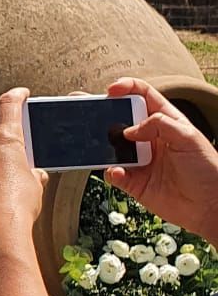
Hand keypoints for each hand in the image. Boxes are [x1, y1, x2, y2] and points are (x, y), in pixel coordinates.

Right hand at [103, 77, 217, 240]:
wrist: (210, 206)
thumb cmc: (207, 169)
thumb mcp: (188, 137)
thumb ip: (159, 124)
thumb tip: (128, 130)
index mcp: (165, 121)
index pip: (143, 96)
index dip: (126, 88)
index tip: (111, 90)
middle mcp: (150, 139)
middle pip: (121, 119)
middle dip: (104, 114)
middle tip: (89, 112)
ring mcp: (141, 161)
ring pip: (113, 147)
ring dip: (103, 145)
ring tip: (97, 144)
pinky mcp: (135, 183)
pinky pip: (115, 174)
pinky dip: (111, 172)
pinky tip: (117, 172)